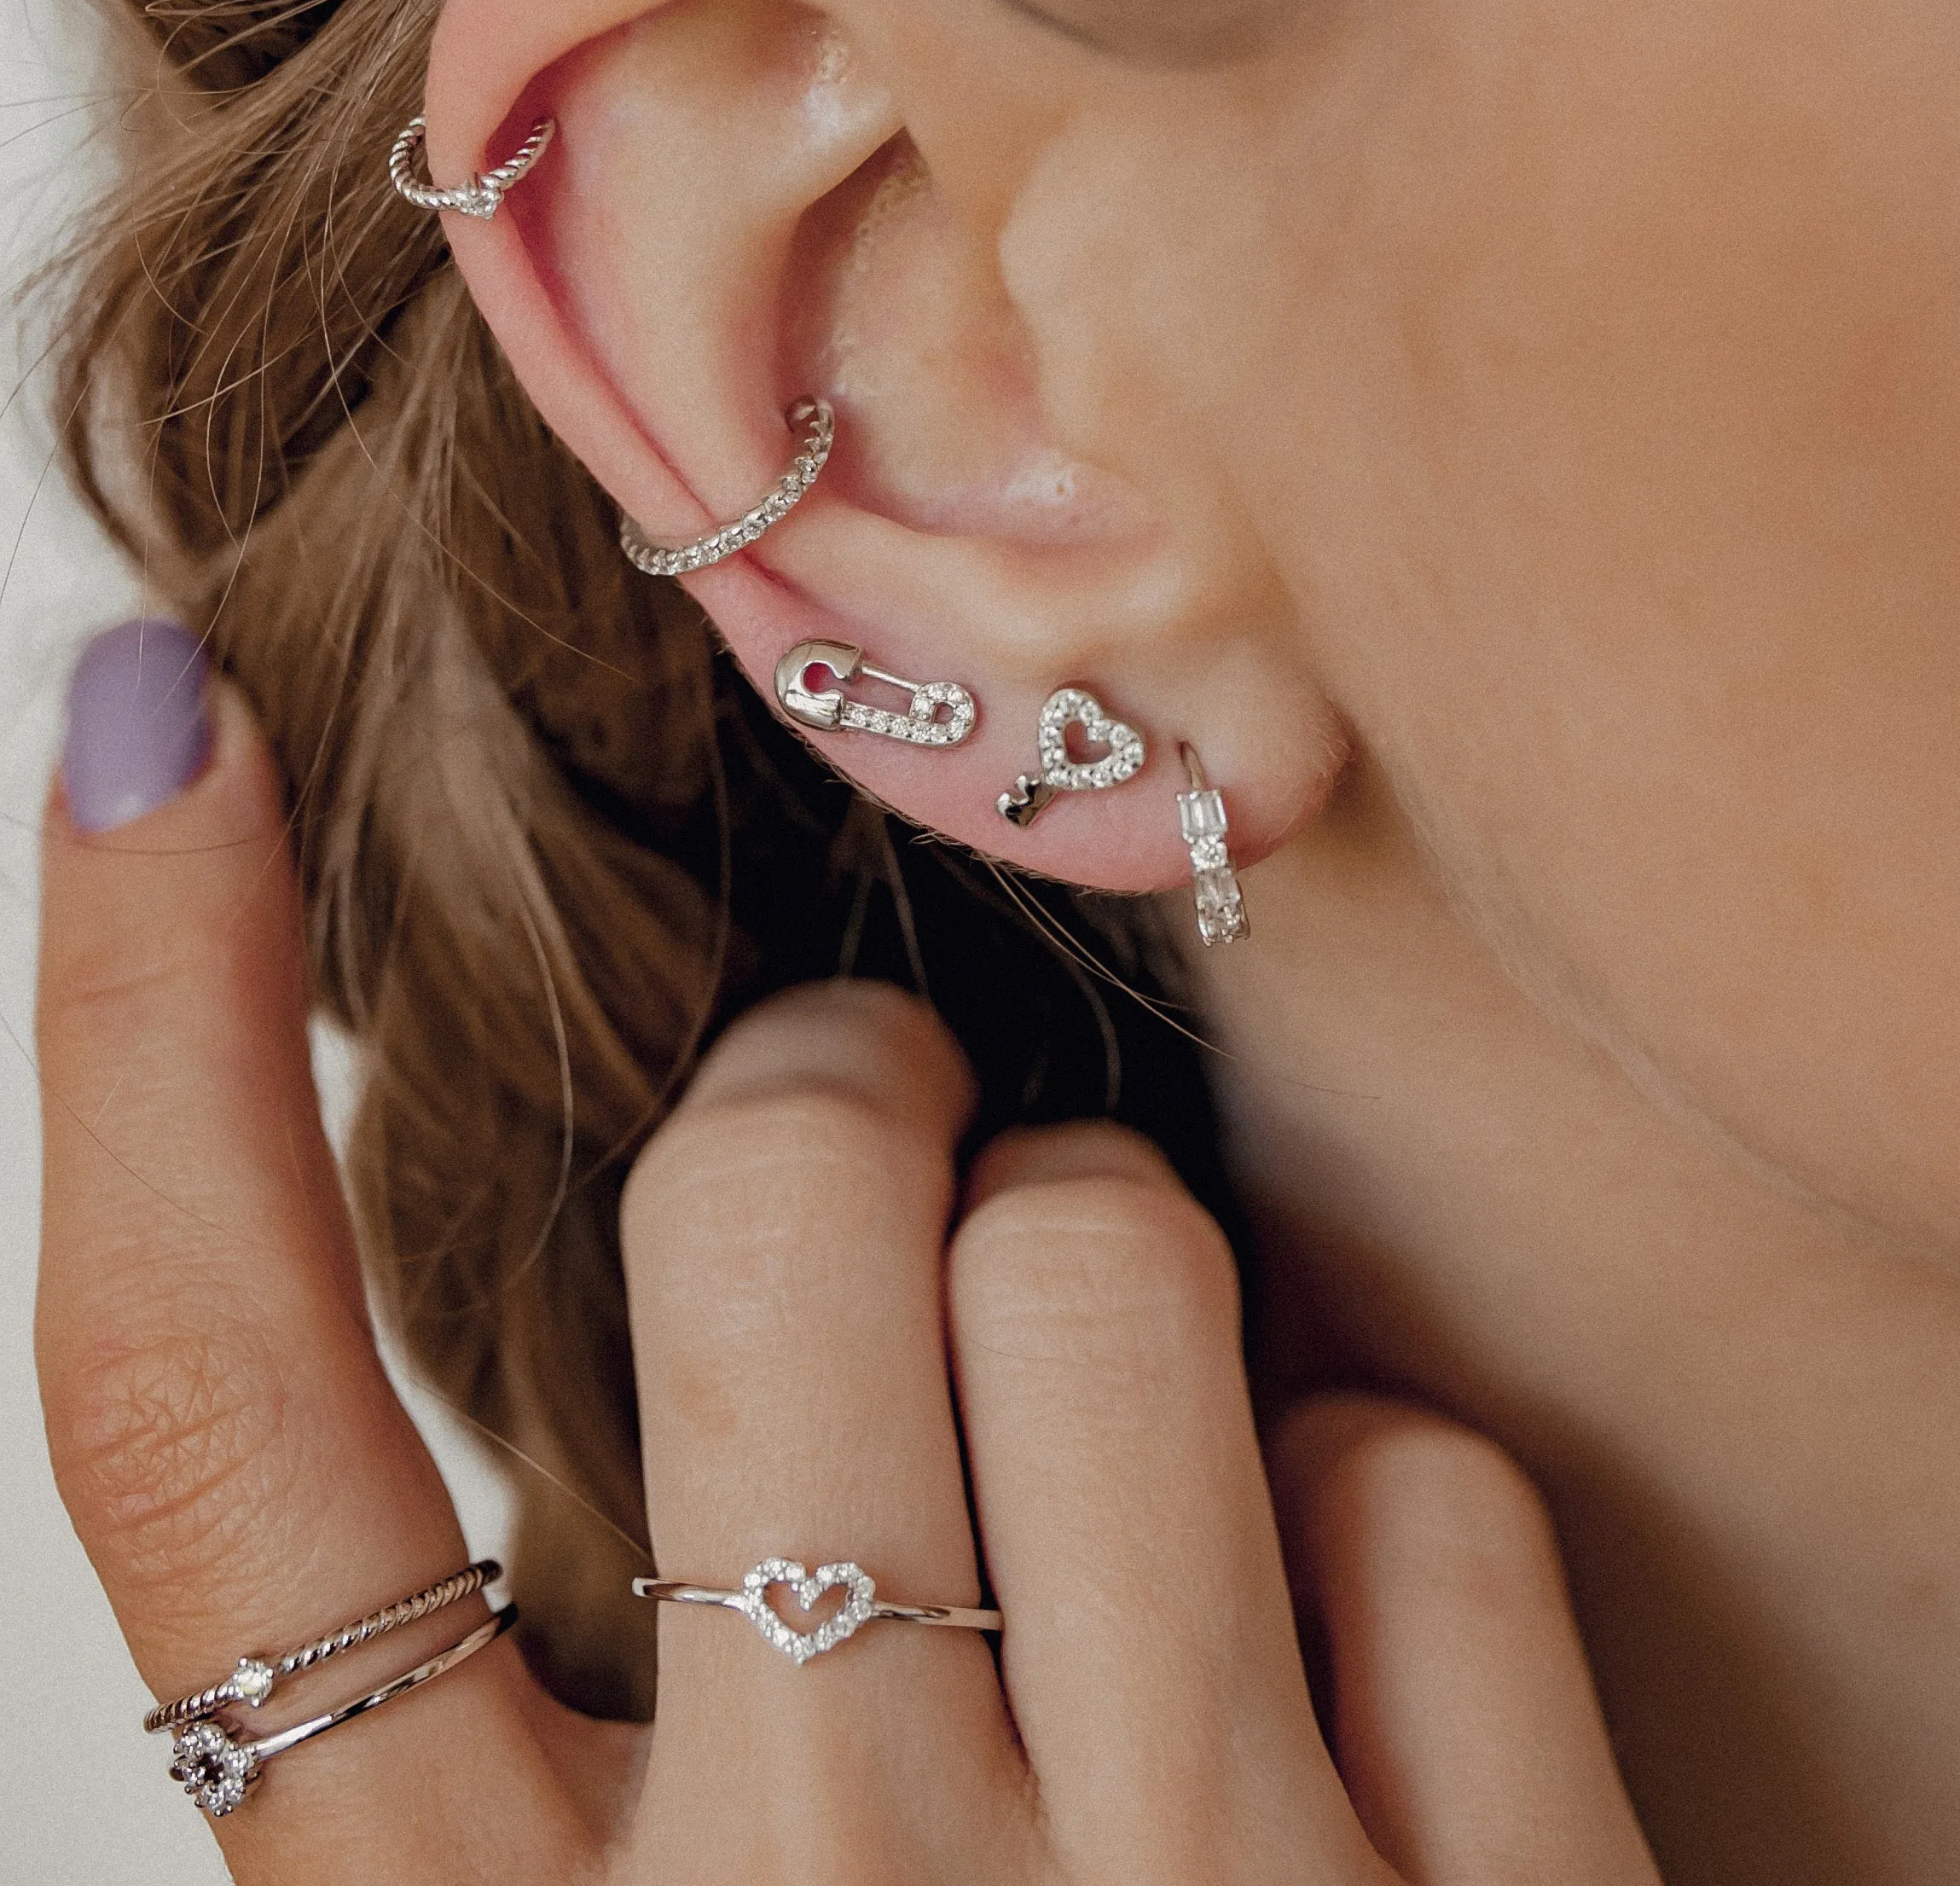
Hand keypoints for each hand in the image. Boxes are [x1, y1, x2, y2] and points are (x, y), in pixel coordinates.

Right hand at [37, 672, 1661, 1881]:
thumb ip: (523, 1761)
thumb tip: (572, 1369)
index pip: (194, 1433)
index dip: (133, 1040)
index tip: (149, 737)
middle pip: (753, 1187)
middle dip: (823, 1107)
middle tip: (866, 1185)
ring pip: (1097, 1251)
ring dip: (1105, 1290)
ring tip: (1114, 1487)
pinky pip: (1417, 1471)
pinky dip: (1385, 1528)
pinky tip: (1357, 1711)